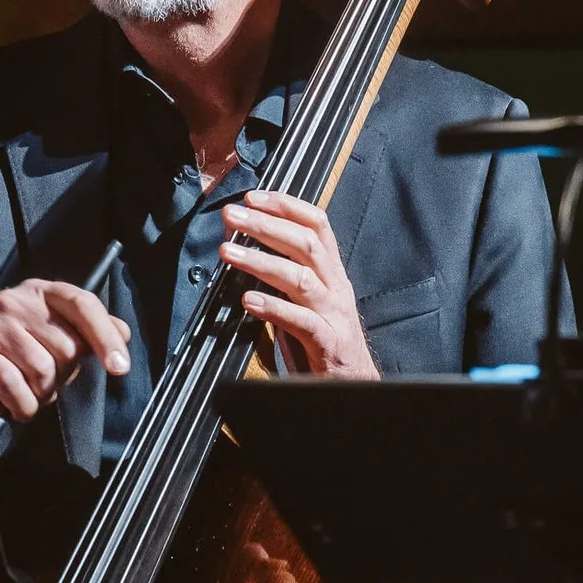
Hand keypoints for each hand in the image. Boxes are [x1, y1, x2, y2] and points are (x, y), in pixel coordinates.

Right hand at [0, 280, 133, 420]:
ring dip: (40, 394)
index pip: (83, 305)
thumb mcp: (51, 330)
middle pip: (66, 348)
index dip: (105, 336)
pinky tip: (16, 403)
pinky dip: (21, 405)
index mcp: (42, 291)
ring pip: (42, 372)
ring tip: (27, 388)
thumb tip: (122, 332)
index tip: (119, 366)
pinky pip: (15, 387)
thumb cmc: (12, 346)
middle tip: (45, 378)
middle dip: (62, 375)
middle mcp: (17, 300)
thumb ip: (87, 330)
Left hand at [220, 190, 377, 379]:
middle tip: (232, 215)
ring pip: (300, 278)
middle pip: (305, 244)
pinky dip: (274, 307)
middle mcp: (336, 288)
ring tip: (228, 252)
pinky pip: (301, 321)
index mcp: (332, 274)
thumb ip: (282, 277)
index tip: (254, 197)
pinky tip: (248, 299)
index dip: (287, 206)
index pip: (317, 226)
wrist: (354, 386)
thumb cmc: (324, 342)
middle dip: (266, 225)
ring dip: (261, 261)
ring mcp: (334, 315)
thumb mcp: (305, 301)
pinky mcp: (328, 343)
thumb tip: (244, 250)